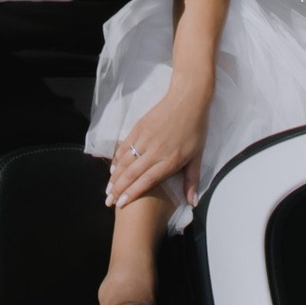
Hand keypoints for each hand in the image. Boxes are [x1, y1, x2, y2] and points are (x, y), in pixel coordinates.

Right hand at [105, 82, 210, 212]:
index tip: (121, 204)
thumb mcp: (197, 156)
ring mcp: (145, 139)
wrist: (188, 99)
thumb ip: (191, 180)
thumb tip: (193, 203)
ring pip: (125, 162)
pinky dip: (117, 159)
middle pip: (132, 174)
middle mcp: (155, 151)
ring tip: (108, 190)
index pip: (147, 181)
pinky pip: (124, 147)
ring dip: (114, 177)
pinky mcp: (138, 128)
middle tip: (108, 202)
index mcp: (170, 160)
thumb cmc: (195, 129)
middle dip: (118, 190)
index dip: (132, 194)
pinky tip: (113, 170)